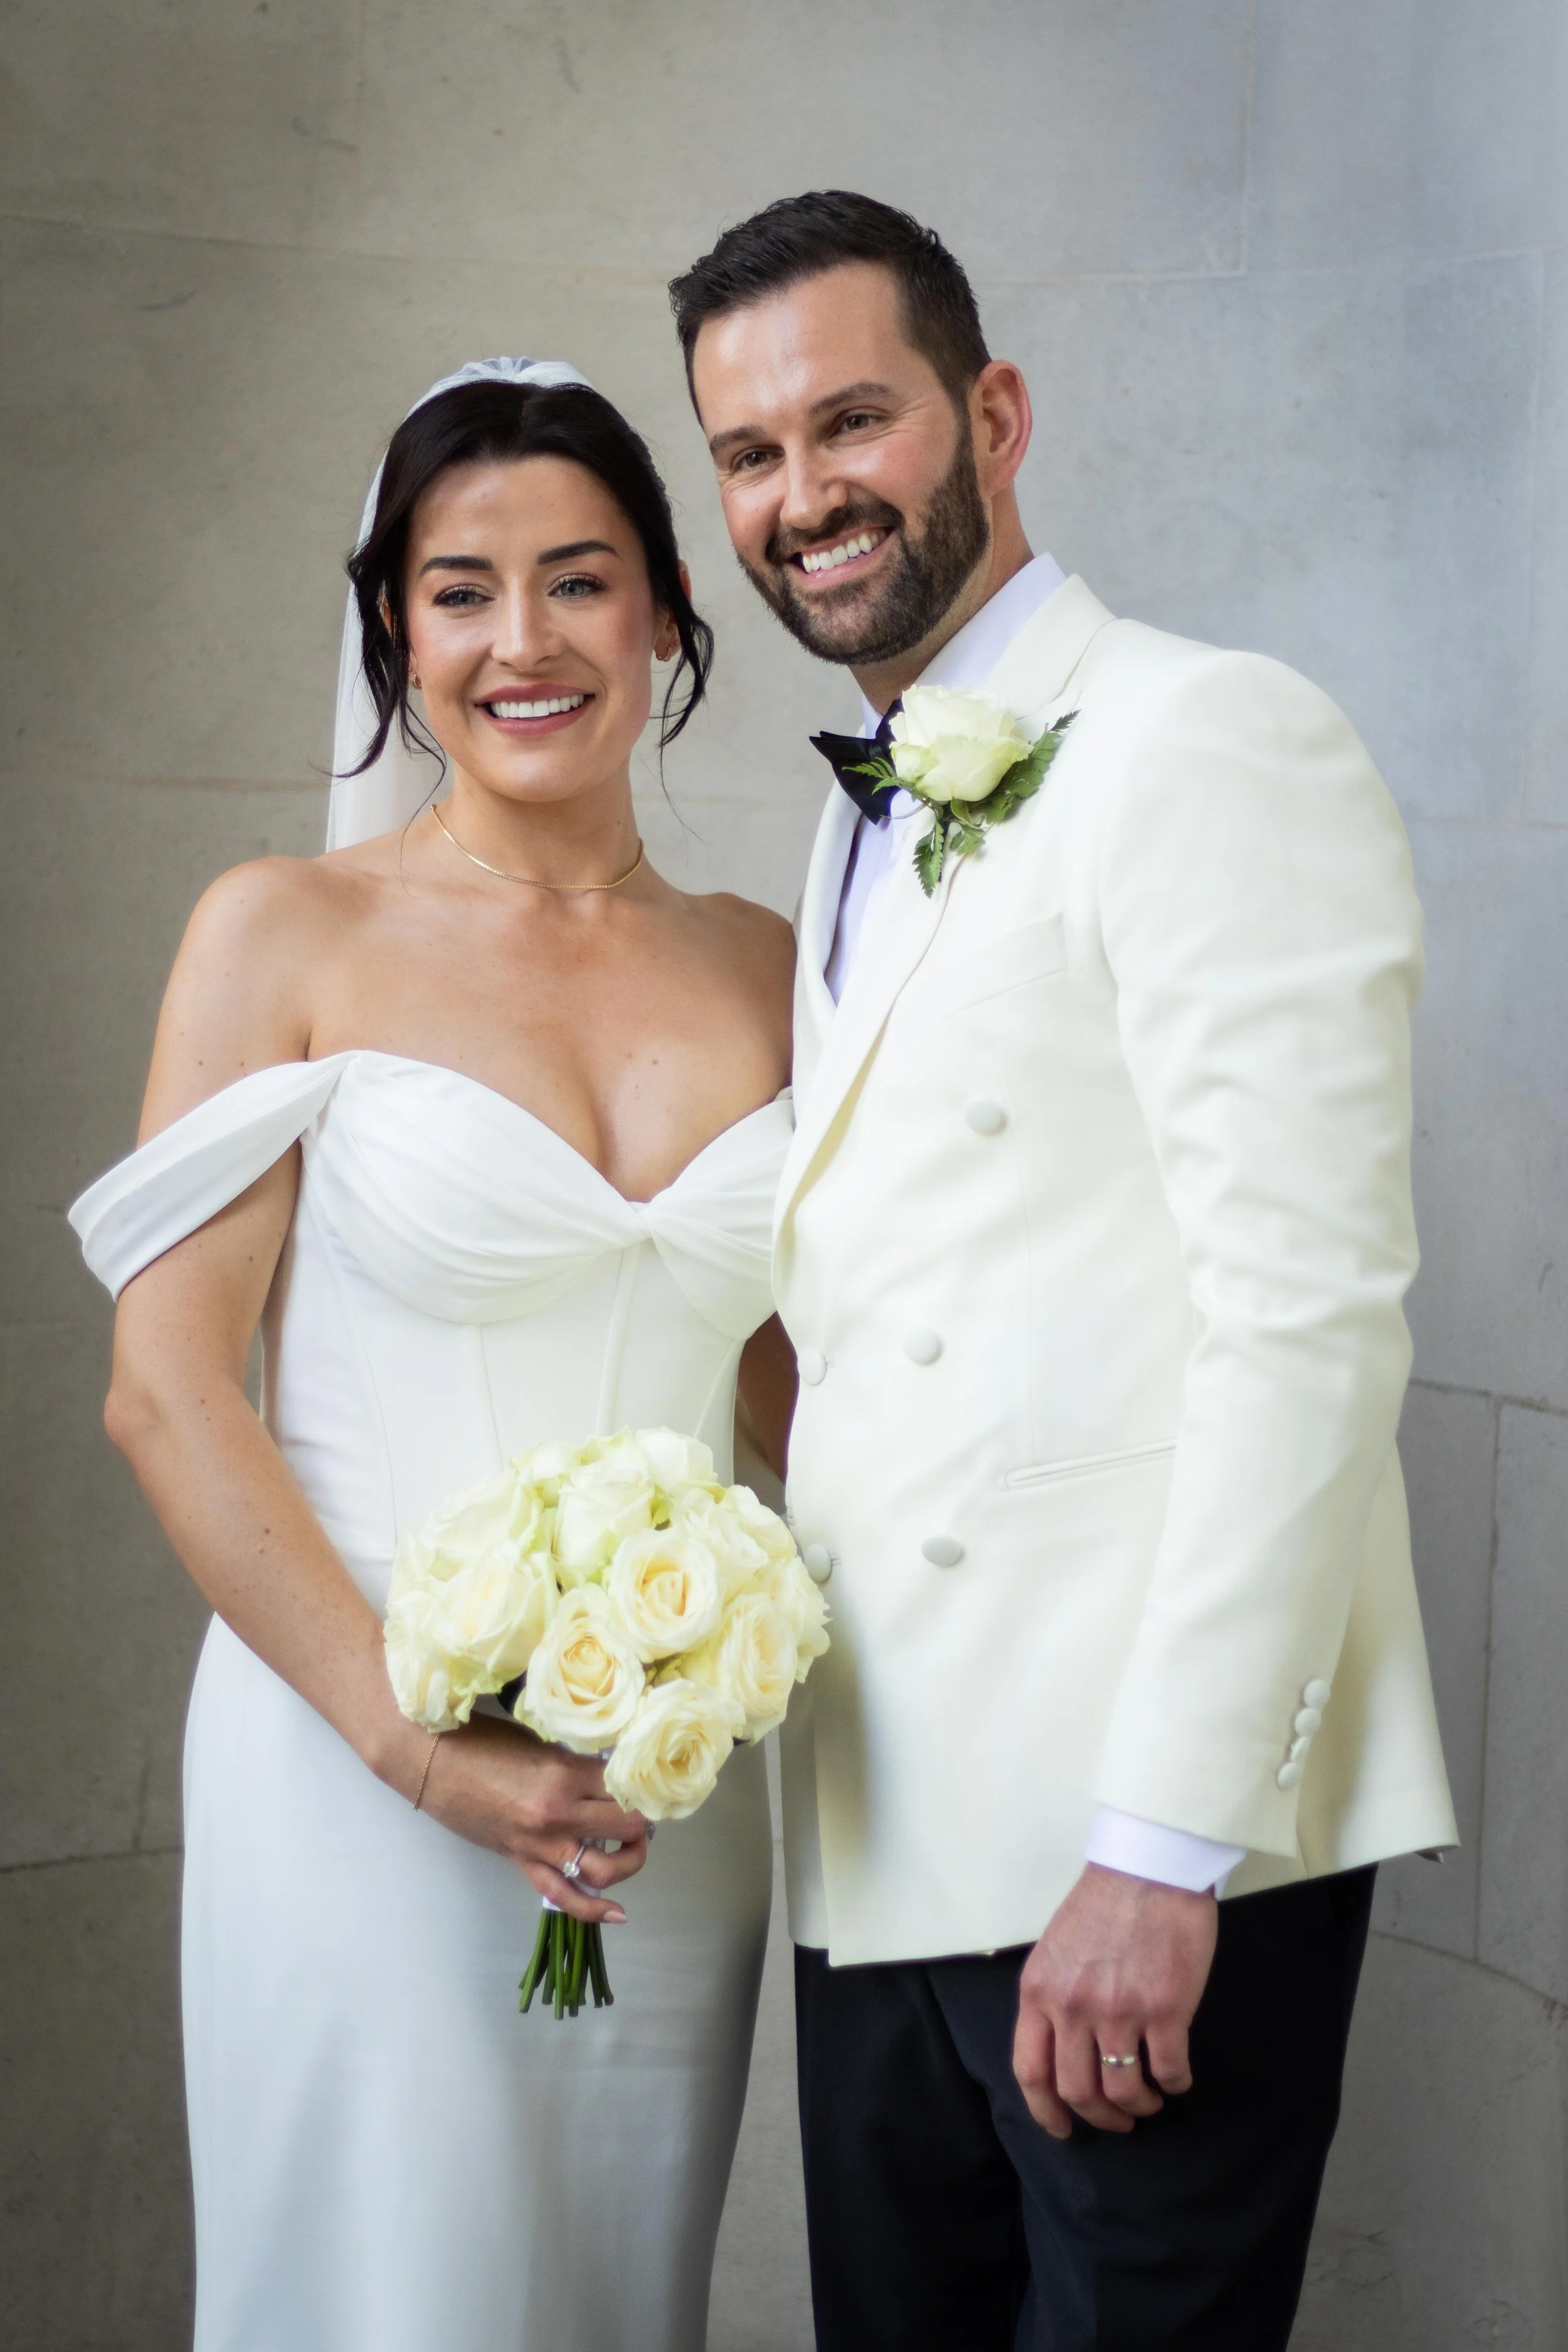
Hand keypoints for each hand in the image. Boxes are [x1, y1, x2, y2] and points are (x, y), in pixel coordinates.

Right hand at [415, 1715, 649, 1924]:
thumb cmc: (481, 1741)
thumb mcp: (540, 1743)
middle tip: (643, 1808)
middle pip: (627, 1825)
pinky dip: (593, 1909)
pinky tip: (618, 1914)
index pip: (626, 1785)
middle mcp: (559, 1813)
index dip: (644, 1784)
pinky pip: (563, 1895)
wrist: (431, 1761)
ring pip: (605, 1868)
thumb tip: (606, 1776)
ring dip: (630, 1860)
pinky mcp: (522, 1862)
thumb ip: (574, 1764)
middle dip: (644, 1819)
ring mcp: (541, 1844)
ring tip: (633, 1847)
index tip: (649, 1781)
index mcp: (565, 1773)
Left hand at [1012, 1865, 1218, 2136]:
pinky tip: (1176, 2077)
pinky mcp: (1165, 2009)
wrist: (1150, 1868)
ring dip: (1138, 2105)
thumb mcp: (1056, 1949)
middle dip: (1100, 2117)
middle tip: (1118, 2119)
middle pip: (1077, 2090)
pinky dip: (1174, 2084)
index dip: (1045, 2111)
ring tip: (1149, 2100)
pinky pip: (1168, 2071)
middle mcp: (1073, 2007)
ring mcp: (1119, 2010)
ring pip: (1123, 2089)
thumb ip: (1053, 1997)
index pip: (1031, 2070)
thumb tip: (1061, 2047)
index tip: (1063, 2128)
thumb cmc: (1104, 1903)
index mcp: (1040, 1991)